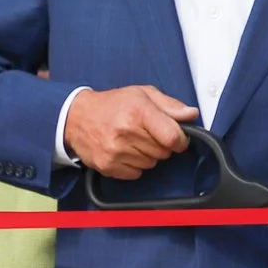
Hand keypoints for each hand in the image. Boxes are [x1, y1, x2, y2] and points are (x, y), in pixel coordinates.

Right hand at [64, 86, 196, 179]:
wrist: (76, 117)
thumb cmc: (112, 104)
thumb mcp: (142, 94)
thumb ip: (170, 105)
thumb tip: (191, 114)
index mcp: (138, 111)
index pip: (173, 137)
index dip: (181, 140)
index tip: (177, 138)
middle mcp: (126, 132)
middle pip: (164, 152)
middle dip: (161, 144)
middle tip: (147, 133)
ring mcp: (116, 151)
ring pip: (151, 164)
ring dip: (147, 154)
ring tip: (133, 140)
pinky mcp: (108, 166)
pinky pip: (136, 173)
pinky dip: (134, 165)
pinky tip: (124, 151)